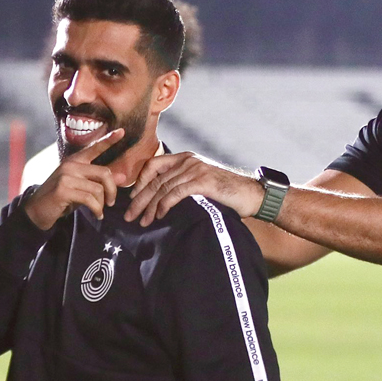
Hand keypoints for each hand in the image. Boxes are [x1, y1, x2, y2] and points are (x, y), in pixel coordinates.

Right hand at [23, 129, 125, 229]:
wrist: (37, 210)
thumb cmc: (63, 197)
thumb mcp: (83, 187)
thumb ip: (100, 180)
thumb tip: (122, 177)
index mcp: (75, 161)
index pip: (95, 147)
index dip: (109, 139)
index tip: (122, 131)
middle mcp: (71, 165)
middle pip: (104, 173)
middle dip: (112, 190)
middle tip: (111, 202)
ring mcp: (66, 176)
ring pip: (98, 189)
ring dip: (102, 203)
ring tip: (99, 210)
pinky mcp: (63, 189)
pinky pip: (89, 199)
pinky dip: (96, 209)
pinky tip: (97, 214)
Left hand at [125, 152, 263, 225]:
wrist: (252, 194)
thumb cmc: (227, 192)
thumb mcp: (201, 182)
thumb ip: (183, 184)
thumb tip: (159, 199)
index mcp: (186, 158)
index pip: (153, 165)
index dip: (140, 182)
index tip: (132, 199)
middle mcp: (188, 160)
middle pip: (155, 179)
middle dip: (139, 199)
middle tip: (129, 216)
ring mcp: (195, 169)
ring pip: (163, 188)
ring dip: (150, 207)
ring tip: (143, 221)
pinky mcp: (203, 181)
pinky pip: (176, 193)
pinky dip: (165, 205)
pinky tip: (160, 216)